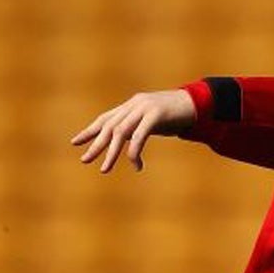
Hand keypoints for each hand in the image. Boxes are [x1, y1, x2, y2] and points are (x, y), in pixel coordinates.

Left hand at [71, 90, 195, 172]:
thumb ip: (139, 126)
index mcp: (131, 105)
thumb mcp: (153, 121)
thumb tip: (126, 141)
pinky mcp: (156, 114)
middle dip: (96, 145)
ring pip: (121, 132)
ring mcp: (144, 108)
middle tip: (85, 160)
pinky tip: (135, 164)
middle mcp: (134, 105)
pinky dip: (134, 151)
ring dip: (111, 153)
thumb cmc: (177, 115)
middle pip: (109, 127)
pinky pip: (140, 135)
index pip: (106, 118)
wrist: (198, 104)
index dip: (90, 130)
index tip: (75, 143)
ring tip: (105, 168)